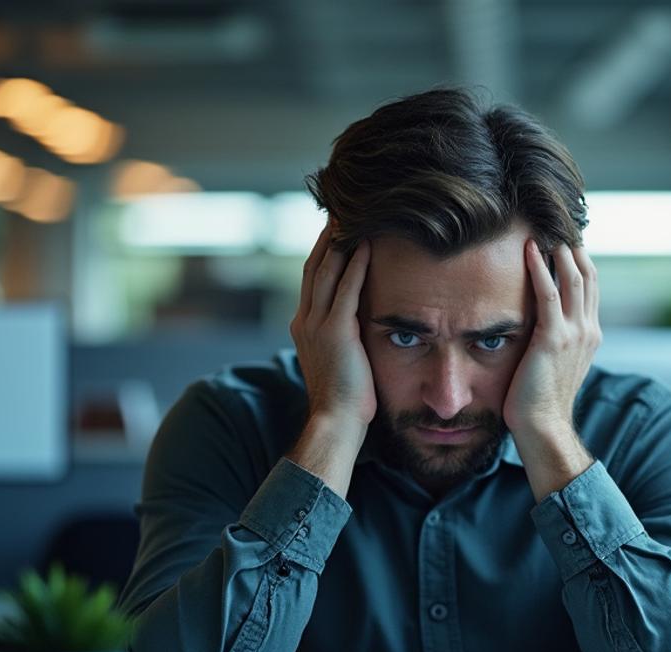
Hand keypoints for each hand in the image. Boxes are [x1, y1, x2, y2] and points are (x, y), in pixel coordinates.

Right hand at [289, 222, 376, 427]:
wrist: (335, 420)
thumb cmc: (343, 399)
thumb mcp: (336, 361)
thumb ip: (340, 338)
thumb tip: (356, 326)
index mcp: (303, 327)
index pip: (311, 280)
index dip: (322, 253)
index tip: (335, 231)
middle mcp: (304, 320)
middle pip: (314, 268)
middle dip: (327, 238)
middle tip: (341, 212)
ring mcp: (317, 325)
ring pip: (326, 272)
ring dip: (340, 243)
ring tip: (353, 219)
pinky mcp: (336, 331)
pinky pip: (346, 289)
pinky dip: (356, 265)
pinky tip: (367, 246)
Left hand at [503, 241, 600, 444]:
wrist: (544, 426)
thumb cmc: (541, 400)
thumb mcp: (556, 363)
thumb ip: (555, 339)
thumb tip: (539, 323)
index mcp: (591, 334)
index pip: (590, 286)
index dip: (580, 259)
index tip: (564, 237)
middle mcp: (588, 329)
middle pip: (587, 275)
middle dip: (573, 246)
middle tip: (555, 222)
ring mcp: (574, 333)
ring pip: (573, 278)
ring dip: (559, 250)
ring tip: (543, 227)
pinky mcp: (553, 339)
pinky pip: (548, 294)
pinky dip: (539, 268)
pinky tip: (529, 249)